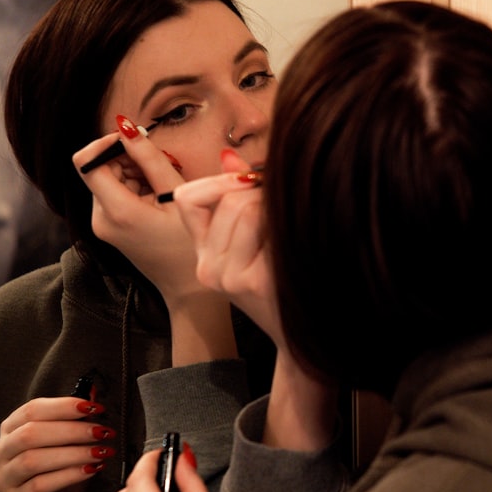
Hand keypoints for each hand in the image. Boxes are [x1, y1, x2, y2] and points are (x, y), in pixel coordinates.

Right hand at [0, 396, 114, 491]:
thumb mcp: (72, 444)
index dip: (64, 406)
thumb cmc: (61, 475)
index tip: (96, 407)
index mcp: (11, 431)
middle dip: (72, 430)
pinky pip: (40, 485)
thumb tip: (92, 390)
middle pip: (31, 433)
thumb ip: (78, 419)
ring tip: (101, 451)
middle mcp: (1, 453)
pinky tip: (92, 470)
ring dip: (74, 453)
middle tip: (103, 432)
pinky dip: (70, 475)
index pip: (32, 410)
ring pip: (34, 460)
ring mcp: (4, 480)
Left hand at [72, 130, 200, 303]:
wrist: (188, 288)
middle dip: (128, 160)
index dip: (106, 143)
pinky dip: (135, 188)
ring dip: (135, 174)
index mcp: (116, 210)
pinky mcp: (109, 227)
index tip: (134, 141)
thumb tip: (126, 127)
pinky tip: (158, 200)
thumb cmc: (190, 244)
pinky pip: (115, 194)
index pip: (86, 160)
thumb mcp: (176, 195)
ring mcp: (102, 224)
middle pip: (100, 168)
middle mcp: (100, 218)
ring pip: (109, 179)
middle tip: (161, 169)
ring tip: (163, 189)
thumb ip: (150, 158)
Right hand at [170, 150, 280, 342]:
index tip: (248, 183)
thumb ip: (237, 199)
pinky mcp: (254, 281)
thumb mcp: (253, 243)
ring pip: (248, 208)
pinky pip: (268, 226)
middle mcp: (208, 268)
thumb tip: (229, 155)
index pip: (187, 198)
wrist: (304, 336)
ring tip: (288, 229)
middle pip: (229, 199)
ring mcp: (229, 277)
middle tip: (283, 208)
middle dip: (261, 193)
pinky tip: (295, 246)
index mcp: (203, 256)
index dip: (218, 181)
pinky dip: (286, 227)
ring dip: (275, 208)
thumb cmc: (282, 284)